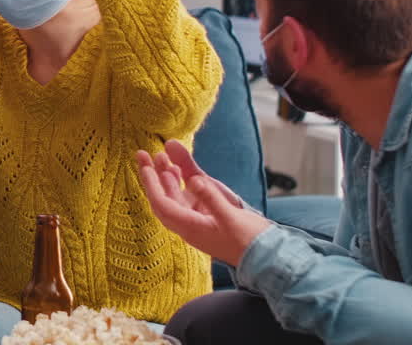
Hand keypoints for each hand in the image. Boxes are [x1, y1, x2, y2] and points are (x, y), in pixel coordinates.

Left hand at [135, 139, 270, 267]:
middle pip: (163, 199)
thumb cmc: (250, 241)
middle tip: (143, 154)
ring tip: (161, 156)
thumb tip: (191, 179)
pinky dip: (182, 183)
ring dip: (166, 177)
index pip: (162, 204)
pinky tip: (178, 169)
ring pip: (175, 197)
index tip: (144, 164)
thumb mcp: (230, 217)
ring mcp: (198, 221)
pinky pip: (188, 198)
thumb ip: (211, 197)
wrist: (268, 258)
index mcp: (190, 228)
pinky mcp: (208, 217)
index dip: (151, 183)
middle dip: (152, 177)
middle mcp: (189, 225)